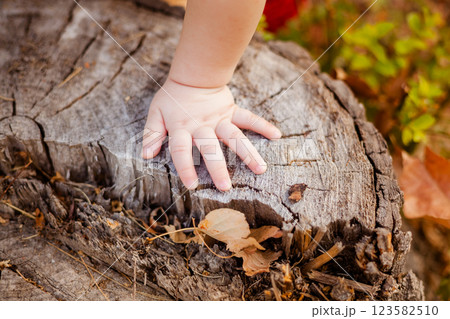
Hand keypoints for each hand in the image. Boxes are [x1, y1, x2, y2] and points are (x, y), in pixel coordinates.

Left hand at [142, 78, 281, 190]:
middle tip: (226, 187)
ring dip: (247, 153)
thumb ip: (151, 134)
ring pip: (234, 137)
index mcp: (182, 127)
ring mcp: (219, 118)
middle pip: (210, 148)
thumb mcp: (156, 113)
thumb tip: (146, 155)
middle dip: (217, 167)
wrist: (193, 75)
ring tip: (261, 169)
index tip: (192, 185)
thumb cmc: (172, 97)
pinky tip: (276, 135)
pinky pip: (249, 118)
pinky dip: (263, 125)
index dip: (185, 168)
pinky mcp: (232, 111)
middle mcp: (202, 126)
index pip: (181, 150)